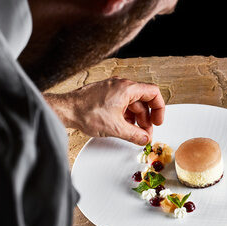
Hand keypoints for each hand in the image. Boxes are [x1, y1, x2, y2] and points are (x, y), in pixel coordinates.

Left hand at [44, 77, 164, 144]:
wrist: (66, 110)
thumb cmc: (87, 112)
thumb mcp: (116, 128)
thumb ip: (135, 135)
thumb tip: (145, 139)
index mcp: (127, 88)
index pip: (153, 93)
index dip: (159, 108)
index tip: (157, 121)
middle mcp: (121, 86)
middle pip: (143, 101)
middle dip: (146, 119)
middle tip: (145, 134)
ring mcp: (112, 90)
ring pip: (132, 104)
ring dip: (136, 119)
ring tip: (134, 133)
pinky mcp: (106, 96)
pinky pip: (122, 105)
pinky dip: (126, 116)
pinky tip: (124, 128)